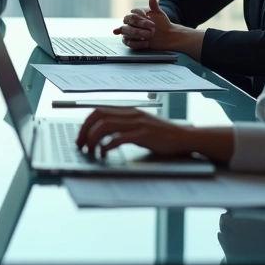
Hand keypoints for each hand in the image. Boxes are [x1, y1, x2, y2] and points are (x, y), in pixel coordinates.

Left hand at [76, 107, 191, 157]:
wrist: (185, 138)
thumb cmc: (163, 135)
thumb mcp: (141, 126)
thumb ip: (125, 126)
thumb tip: (103, 135)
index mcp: (128, 111)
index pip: (99, 111)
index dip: (85, 123)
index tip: (80, 136)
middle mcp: (131, 114)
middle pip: (98, 116)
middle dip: (85, 130)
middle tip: (80, 145)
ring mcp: (137, 123)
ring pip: (105, 126)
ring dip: (93, 139)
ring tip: (90, 151)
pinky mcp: (143, 135)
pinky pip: (118, 138)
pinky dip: (107, 146)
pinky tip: (104, 153)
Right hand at [114, 0, 171, 49]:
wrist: (167, 35)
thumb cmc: (162, 23)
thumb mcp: (160, 14)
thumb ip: (155, 6)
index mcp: (136, 13)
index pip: (133, 13)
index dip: (141, 18)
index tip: (152, 22)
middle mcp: (130, 21)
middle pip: (127, 21)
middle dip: (139, 26)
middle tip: (152, 30)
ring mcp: (129, 31)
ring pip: (126, 31)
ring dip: (137, 34)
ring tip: (149, 36)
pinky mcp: (130, 41)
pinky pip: (127, 42)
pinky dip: (136, 43)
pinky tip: (146, 43)